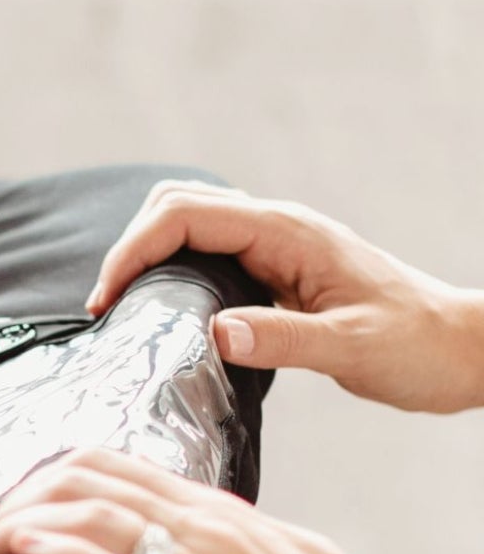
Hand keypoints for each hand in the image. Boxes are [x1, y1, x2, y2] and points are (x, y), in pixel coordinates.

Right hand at [87, 179, 483, 414]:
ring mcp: (275, 246)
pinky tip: (165, 313)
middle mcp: (277, 229)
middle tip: (108, 305)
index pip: (184, 216)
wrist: (459, 348)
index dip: (133, 251)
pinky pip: (207, 253)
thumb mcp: (351, 349)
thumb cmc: (416, 347)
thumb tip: (214, 334)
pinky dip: (170, 269)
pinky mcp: (275, 270)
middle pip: (176, 204)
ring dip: (147, 253)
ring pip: (188, 223)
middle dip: (130, 246)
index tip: (106, 302)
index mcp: (287, 234)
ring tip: (125, 307)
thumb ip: (283, 342)